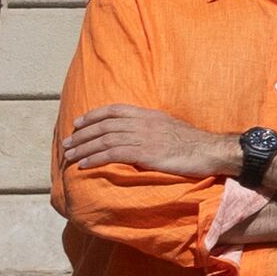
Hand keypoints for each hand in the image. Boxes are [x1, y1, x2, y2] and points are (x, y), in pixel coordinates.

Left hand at [62, 103, 232, 180]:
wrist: (210, 151)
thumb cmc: (193, 144)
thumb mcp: (170, 128)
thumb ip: (152, 128)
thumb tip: (137, 136)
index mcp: (149, 114)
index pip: (114, 110)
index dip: (93, 116)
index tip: (78, 123)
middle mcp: (143, 122)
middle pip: (104, 125)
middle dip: (82, 135)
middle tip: (66, 144)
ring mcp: (143, 137)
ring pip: (104, 140)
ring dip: (83, 148)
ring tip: (69, 156)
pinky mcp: (145, 153)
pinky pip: (113, 154)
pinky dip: (95, 159)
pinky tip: (84, 165)